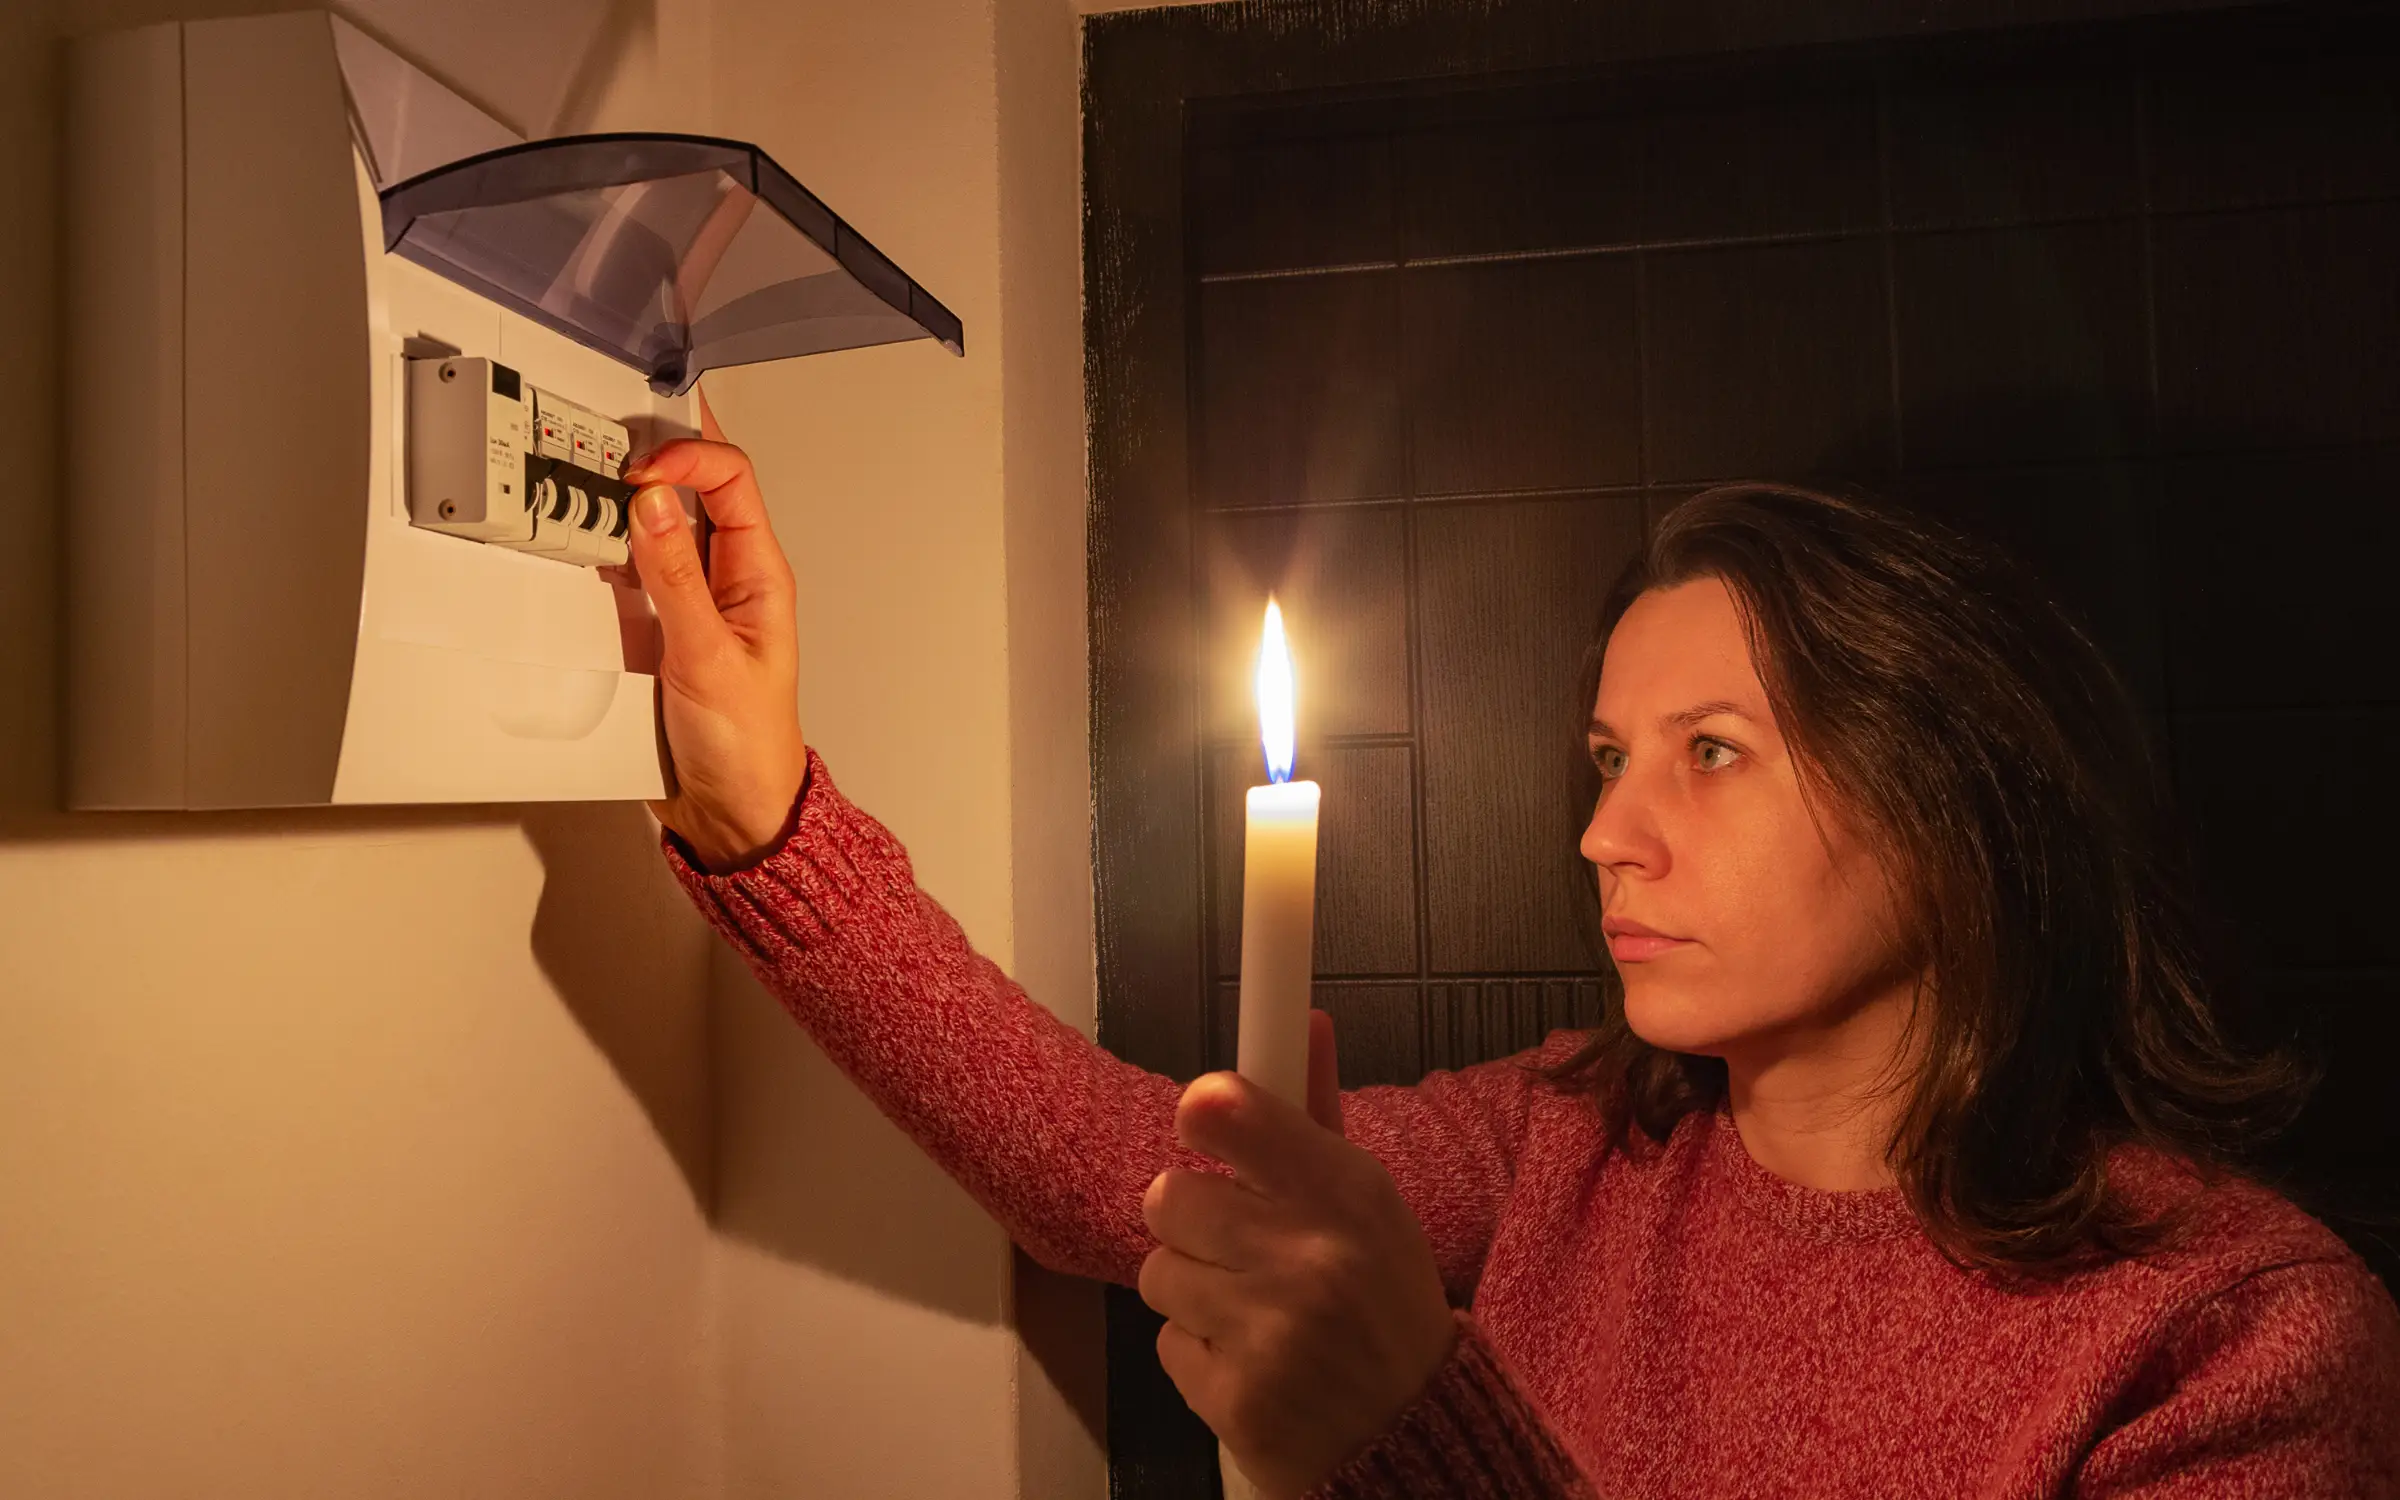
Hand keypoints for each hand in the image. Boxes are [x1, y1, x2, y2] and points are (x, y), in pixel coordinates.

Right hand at [622, 393, 807, 870]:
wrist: (729, 813)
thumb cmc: (747, 746)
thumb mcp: (708, 657)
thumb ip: (676, 579)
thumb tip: (654, 503)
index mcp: (759, 575)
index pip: (731, 481)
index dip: (687, 458)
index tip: (639, 471)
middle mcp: (727, 579)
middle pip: (693, 491)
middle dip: (653, 460)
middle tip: (604, 445)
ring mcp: (689, 601)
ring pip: (655, 529)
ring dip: (623, 505)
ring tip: (585, 483)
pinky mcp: (656, 628)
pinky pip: (628, 573)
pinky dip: (603, 553)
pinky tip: (579, 546)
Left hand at [1139, 1012, 1458, 1497]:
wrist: (1414, 1436)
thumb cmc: (1385, 1307)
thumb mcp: (1372, 1204)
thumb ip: (1316, 1116)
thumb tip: (1303, 1020)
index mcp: (1348, 1191)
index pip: (1230, 1108)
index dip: (1204, 1110)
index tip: (1203, 1117)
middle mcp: (1307, 1254)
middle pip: (1170, 1195)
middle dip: (1194, 1222)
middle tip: (1238, 1245)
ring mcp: (1269, 1329)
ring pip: (1158, 1272)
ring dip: (1192, 1290)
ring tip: (1251, 1310)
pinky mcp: (1235, 1397)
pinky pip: (1166, 1344)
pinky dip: (1198, 1353)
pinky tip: (1251, 1359)